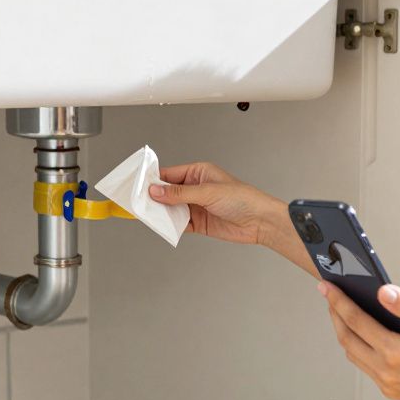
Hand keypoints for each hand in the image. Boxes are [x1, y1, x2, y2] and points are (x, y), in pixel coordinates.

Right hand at [147, 162, 280, 245]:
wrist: (260, 222)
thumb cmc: (243, 199)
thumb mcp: (208, 192)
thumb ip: (180, 193)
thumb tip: (156, 191)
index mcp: (198, 173)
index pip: (169, 174)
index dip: (153, 180)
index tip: (138, 186)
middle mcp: (195, 188)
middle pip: (167, 193)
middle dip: (154, 198)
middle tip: (138, 203)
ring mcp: (196, 206)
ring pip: (171, 209)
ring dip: (161, 213)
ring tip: (148, 216)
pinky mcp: (198, 223)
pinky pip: (179, 224)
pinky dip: (170, 226)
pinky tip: (163, 227)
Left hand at [317, 280, 399, 399]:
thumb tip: (383, 291)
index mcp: (395, 352)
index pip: (356, 321)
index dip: (338, 301)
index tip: (327, 287)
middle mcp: (386, 371)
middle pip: (347, 339)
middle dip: (335, 315)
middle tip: (330, 296)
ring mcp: (387, 384)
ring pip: (353, 355)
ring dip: (344, 333)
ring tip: (342, 313)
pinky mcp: (391, 391)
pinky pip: (365, 367)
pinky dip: (358, 349)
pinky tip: (363, 336)